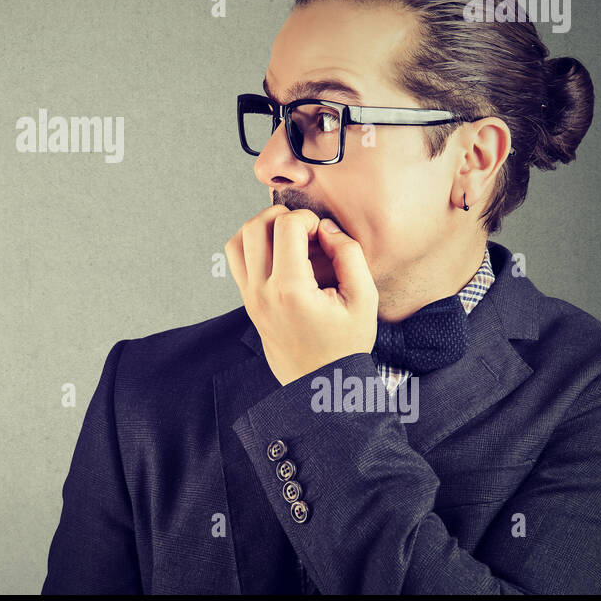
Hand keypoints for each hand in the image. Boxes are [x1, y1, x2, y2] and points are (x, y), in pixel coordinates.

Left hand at [225, 207, 378, 385]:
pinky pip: (236, 261)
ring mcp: (249, 298)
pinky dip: (251, 246)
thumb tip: (327, 228)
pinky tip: (278, 253)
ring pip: (237, 241)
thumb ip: (349, 255)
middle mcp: (262, 292)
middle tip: (305, 229)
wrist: (321, 385)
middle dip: (282, 215)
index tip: (324, 234)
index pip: (286, 226)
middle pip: (255, 226)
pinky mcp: (247, 302)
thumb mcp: (364, 300)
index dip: (308, 218)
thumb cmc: (345, 345)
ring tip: (287, 235)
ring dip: (261, 228)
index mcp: (290, 290)